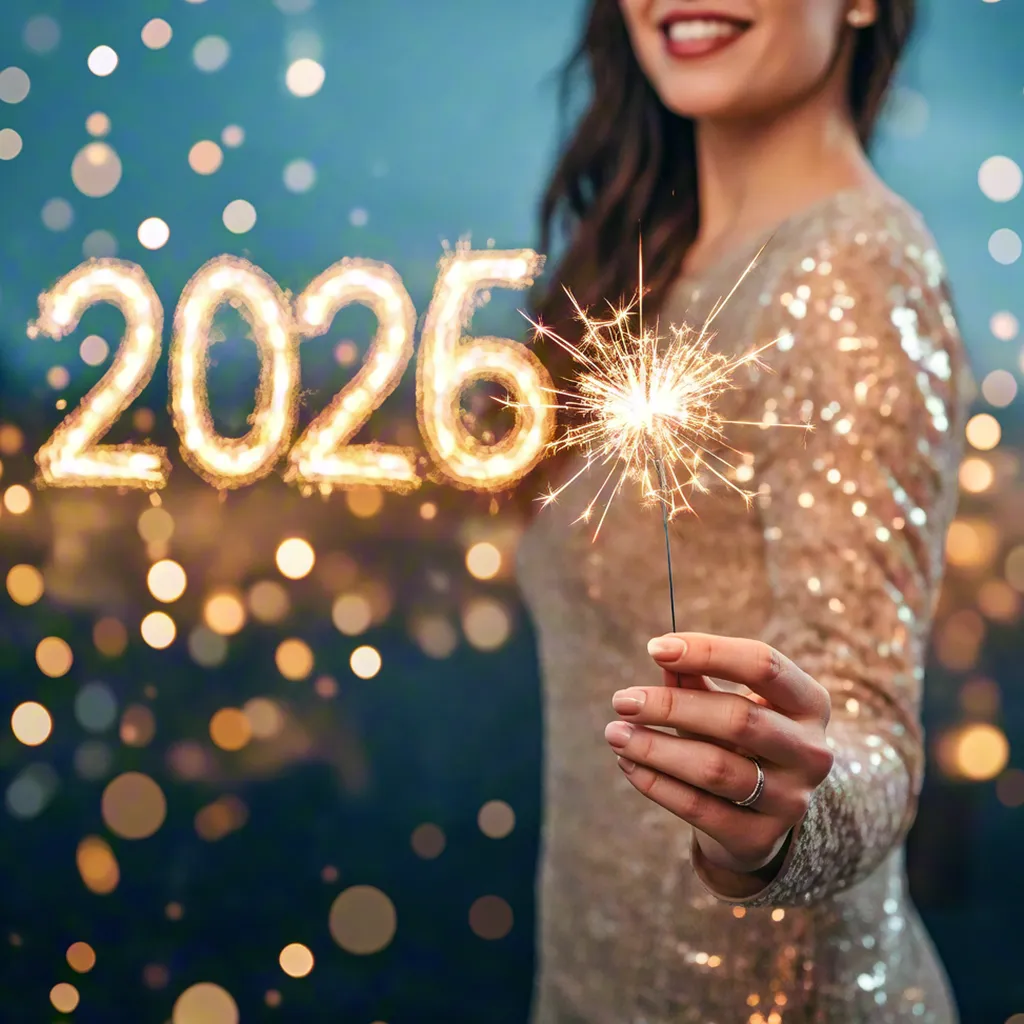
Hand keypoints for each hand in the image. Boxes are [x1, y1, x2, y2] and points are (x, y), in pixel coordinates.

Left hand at [604, 632, 832, 891]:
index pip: (763, 664)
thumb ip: (696, 678)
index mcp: (808, 703)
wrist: (762, 815)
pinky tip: (628, 764)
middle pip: (738, 719)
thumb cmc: (739, 739)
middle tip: (622, 701)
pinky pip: (698, 808)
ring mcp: (790, 800)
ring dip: (655, 748)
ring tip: (615, 733)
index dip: (708, 651)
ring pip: (715, 768)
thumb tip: (663, 654)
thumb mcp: (727, 702)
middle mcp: (810, 751)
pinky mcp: (759, 838)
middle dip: (671, 707)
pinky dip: (656, 784)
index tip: (654, 648)